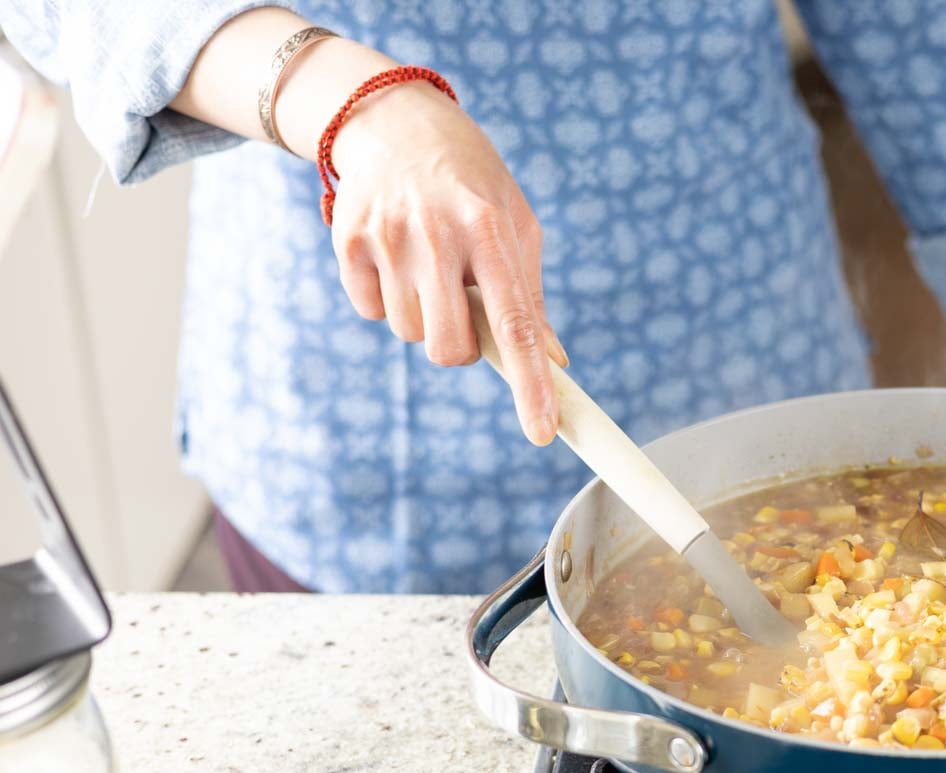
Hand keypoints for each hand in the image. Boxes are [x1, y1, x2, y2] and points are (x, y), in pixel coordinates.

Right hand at [327, 84, 567, 443]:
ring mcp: (387, 237)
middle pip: (450, 348)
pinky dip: (385, 300)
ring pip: (410, 334)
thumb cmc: (471, 184)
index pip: (515, 325)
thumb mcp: (515, 224)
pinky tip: (395, 258)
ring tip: (429, 266)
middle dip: (462, 347)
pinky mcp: (347, 242)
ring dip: (424, 317)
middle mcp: (436, 235)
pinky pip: (369, 313)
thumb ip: (530, 296)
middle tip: (464, 308)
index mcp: (490, 230)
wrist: (396, 123)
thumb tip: (554, 363)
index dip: (530, 384)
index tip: (543, 431)